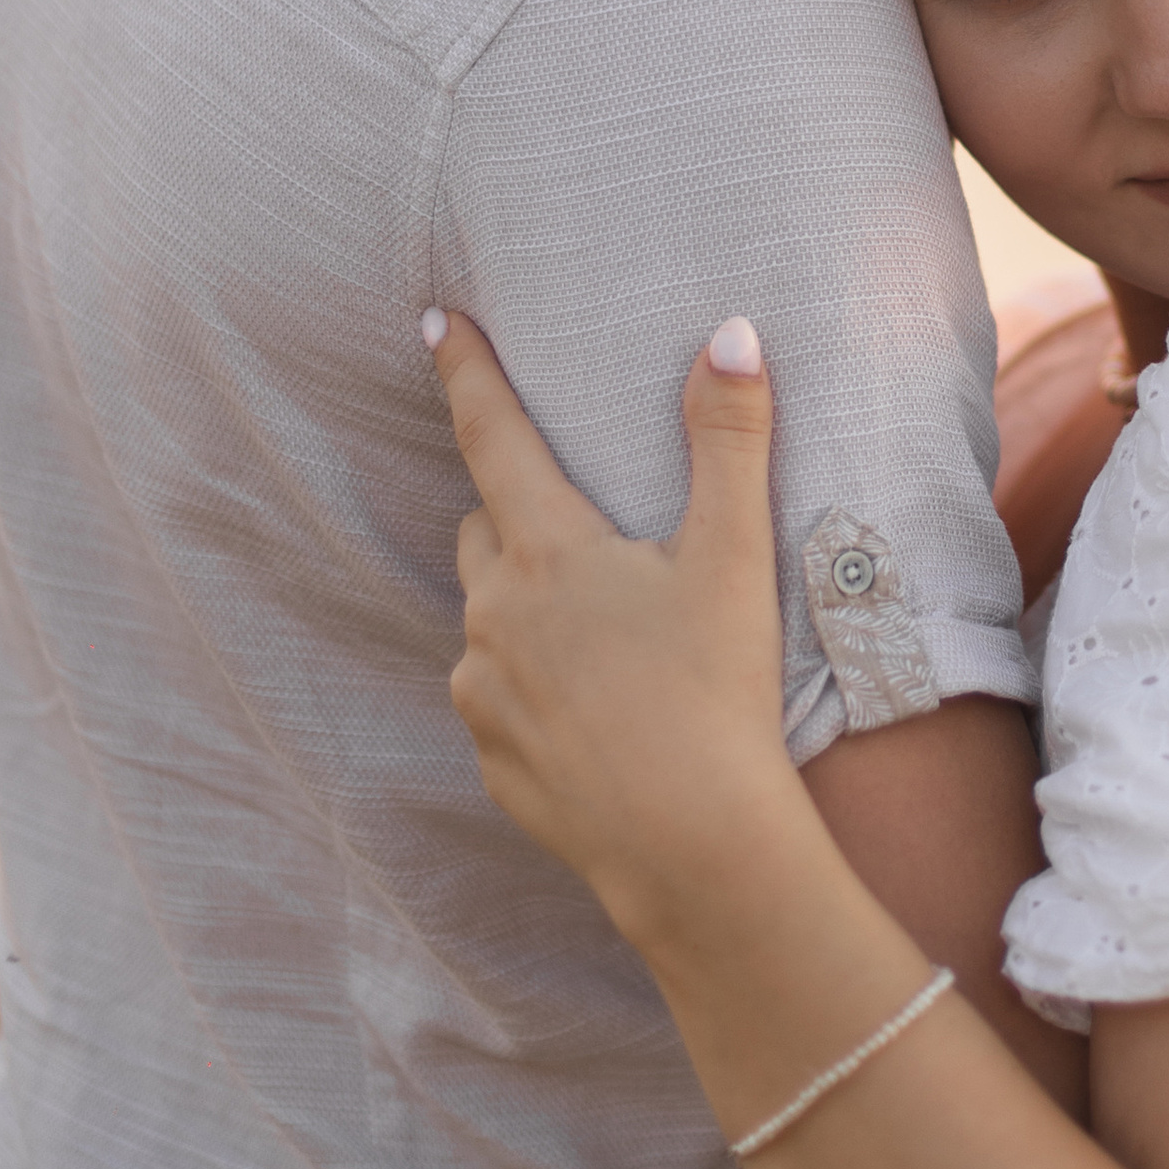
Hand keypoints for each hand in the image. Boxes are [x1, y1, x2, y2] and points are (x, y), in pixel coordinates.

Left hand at [426, 309, 799, 948]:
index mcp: (547, 551)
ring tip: (616, 641)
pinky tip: (603, 712)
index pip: (490, 434)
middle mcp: (493, 614)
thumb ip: (729, 439)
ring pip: (489, 618)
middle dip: (521, 517)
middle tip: (594, 537)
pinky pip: (499, 696)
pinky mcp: (490, 757)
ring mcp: (482, 691)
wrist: (692, 847)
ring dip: (528, 609)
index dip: (464, 371)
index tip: (434, 321)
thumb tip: (732, 334)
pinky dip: (535, 686)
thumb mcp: (734, 556)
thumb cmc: (719, 694)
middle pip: (486, 530)